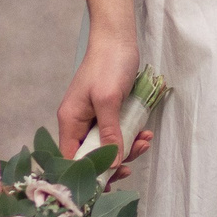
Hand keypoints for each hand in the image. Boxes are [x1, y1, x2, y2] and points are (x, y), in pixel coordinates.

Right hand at [58, 30, 152, 164]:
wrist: (118, 38)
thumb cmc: (109, 64)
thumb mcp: (108, 100)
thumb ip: (109, 132)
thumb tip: (112, 164)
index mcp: (70, 121)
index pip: (71, 159)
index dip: (89, 174)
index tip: (111, 178)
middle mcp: (78, 123)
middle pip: (91, 156)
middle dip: (114, 162)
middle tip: (131, 165)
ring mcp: (93, 118)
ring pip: (107, 146)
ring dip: (127, 148)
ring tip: (145, 141)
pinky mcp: (108, 113)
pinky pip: (117, 133)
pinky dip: (131, 136)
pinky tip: (146, 133)